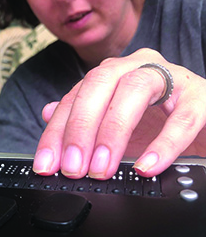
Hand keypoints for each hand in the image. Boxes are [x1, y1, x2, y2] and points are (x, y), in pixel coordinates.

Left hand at [33, 48, 205, 178]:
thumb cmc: (162, 120)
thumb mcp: (119, 125)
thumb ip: (84, 119)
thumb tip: (48, 114)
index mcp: (114, 73)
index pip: (76, 96)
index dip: (57, 131)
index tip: (47, 164)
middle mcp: (138, 67)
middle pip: (98, 85)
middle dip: (80, 128)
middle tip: (73, 168)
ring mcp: (171, 77)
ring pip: (133, 90)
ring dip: (112, 132)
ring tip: (101, 169)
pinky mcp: (201, 96)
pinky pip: (181, 118)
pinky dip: (162, 144)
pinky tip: (146, 166)